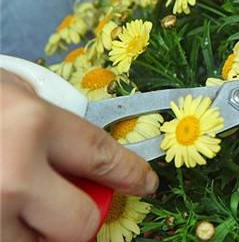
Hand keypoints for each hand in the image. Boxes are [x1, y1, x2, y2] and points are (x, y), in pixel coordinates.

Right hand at [0, 70, 158, 241]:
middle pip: (82, 220)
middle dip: (85, 213)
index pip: (104, 157)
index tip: (144, 182)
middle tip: (74, 202)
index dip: (131, 174)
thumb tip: (85, 140)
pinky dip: (12, 233)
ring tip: (17, 202)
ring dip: (40, 230)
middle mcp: (14, 174)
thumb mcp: (9, 90)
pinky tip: (3, 209)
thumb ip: (51, 115)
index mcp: (31, 124)